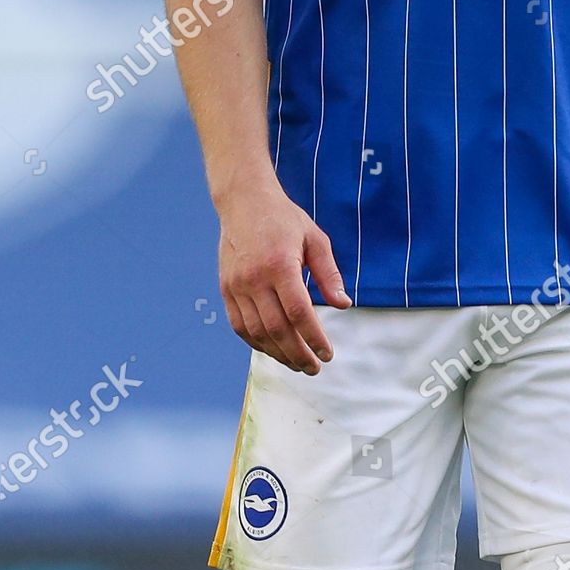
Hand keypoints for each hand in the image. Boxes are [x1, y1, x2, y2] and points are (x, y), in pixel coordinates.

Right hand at [218, 183, 351, 373]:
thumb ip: (329, 273)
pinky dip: (257, 343)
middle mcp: (255, 278)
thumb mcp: (315, 238)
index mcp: (280, 264)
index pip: (299, 312)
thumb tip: (343, 304)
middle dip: (297, 354)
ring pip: (257, 332)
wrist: (244, 202)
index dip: (314, 338)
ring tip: (297, 363)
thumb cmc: (284, 219)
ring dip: (278, 354)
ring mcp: (236, 286)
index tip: (327, 354)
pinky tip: (273, 350)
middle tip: (314, 368)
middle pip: (277, 329)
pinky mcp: (226, 289)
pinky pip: (240, 326)